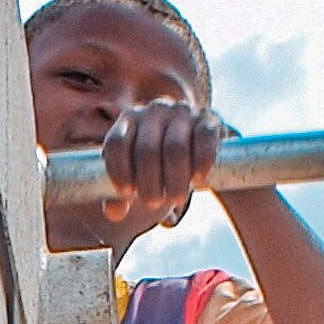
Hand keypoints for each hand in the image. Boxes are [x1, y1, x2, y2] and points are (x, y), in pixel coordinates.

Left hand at [89, 97, 224, 250]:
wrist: (195, 152)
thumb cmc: (157, 170)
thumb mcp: (136, 182)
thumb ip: (120, 198)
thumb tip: (115, 213)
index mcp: (128, 121)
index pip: (116, 143)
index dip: (119, 170)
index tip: (126, 194)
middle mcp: (153, 110)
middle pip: (147, 150)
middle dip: (149, 183)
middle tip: (153, 204)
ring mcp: (182, 112)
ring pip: (175, 148)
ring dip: (175, 180)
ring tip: (175, 199)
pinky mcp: (208, 119)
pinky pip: (204, 139)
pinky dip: (200, 163)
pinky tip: (197, 180)